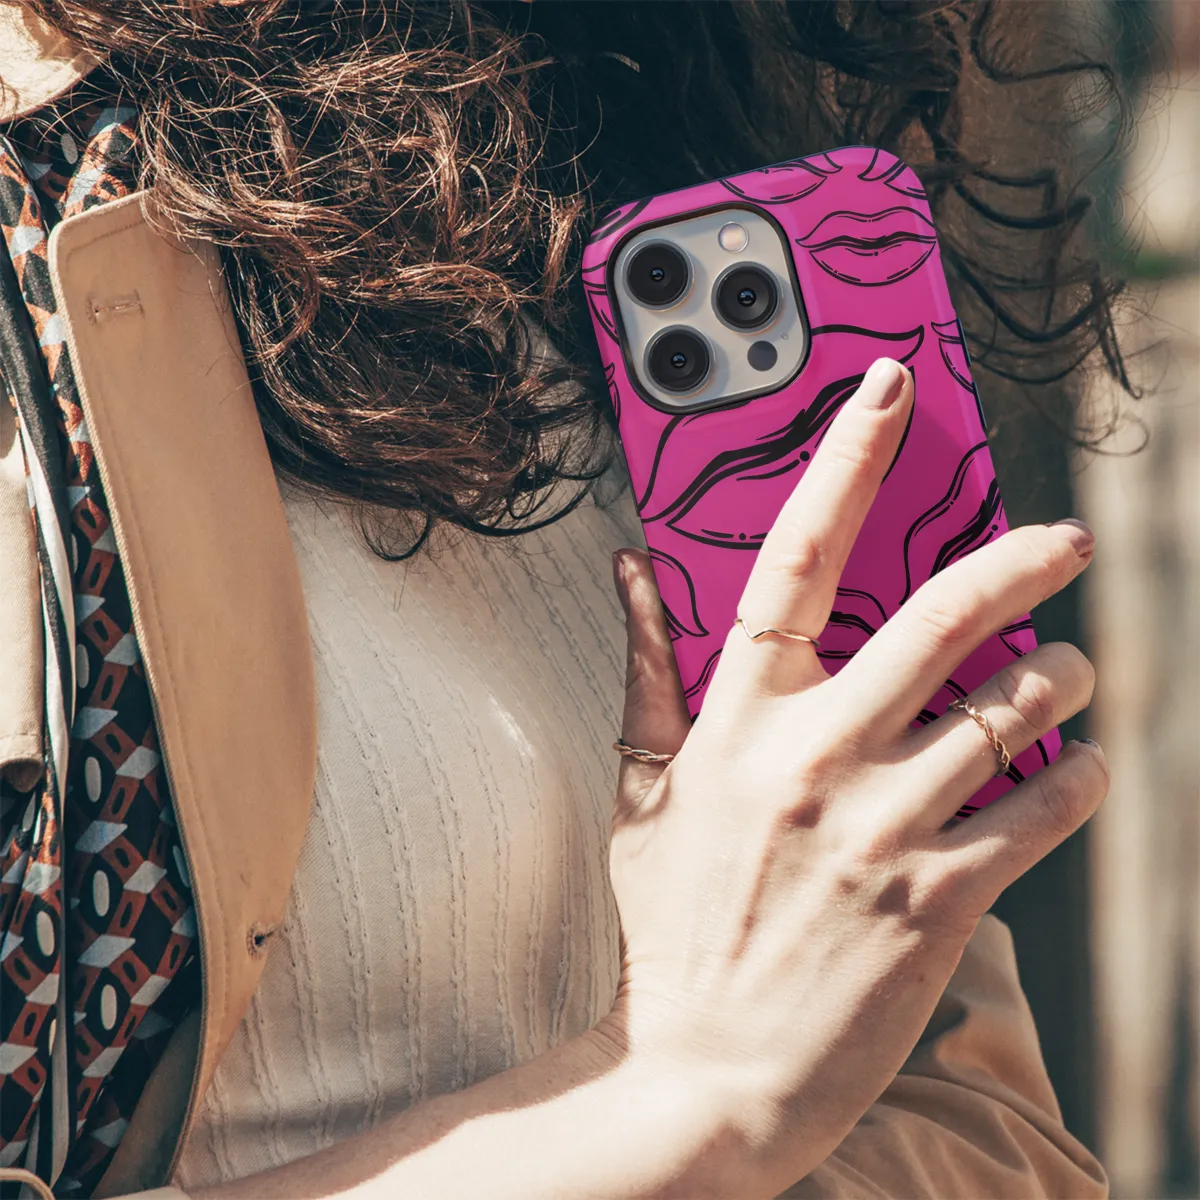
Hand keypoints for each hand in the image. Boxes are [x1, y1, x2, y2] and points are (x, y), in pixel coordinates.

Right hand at [604, 357, 1106, 1195]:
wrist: (706, 1071)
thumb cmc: (673, 924)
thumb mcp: (642, 792)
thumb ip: (645, 671)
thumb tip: (629, 570)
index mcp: (737, 720)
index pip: (794, 559)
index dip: (844, 461)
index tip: (887, 389)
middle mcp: (814, 756)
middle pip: (942, 616)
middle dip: (1022, 560)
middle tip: (1065, 540)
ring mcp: (881, 825)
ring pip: (1012, 709)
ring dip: (1063, 680)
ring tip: (1072, 677)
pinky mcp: (940, 897)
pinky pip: (1041, 807)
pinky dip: (1077, 776)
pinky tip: (1075, 767)